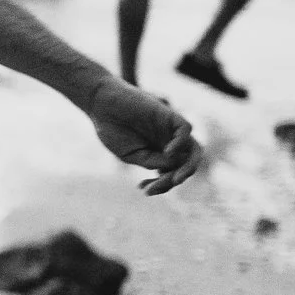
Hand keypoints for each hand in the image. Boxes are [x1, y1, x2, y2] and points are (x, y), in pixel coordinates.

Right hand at [85, 75, 201, 194]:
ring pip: (194, 150)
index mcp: (160, 154)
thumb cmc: (112, 130)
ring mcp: (171, 130)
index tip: (143, 189)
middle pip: (187, 164)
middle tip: (156, 186)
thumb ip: (152, 162)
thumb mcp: (131, 155)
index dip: (163, 185)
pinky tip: (167, 152)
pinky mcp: (168, 115)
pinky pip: (185, 130)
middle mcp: (170, 142)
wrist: (100, 105)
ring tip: (175, 178)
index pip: (174, 173)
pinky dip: (181, 143)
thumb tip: (174, 167)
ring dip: (188, 166)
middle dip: (175, 179)